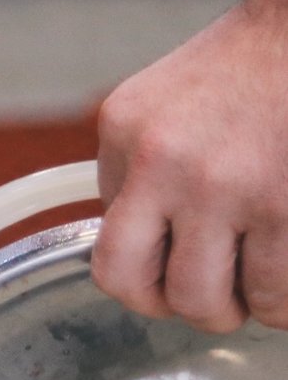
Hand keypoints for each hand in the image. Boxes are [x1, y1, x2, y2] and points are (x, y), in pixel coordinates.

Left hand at [95, 0, 287, 332]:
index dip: (142, 283)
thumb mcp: (155, 107)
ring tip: (261, 287)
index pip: (109, 254)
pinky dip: (283, 302)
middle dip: (189, 308)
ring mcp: (231, 187)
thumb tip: (130, 244)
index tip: (167, 282)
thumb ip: (130, 170)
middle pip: (151, 292)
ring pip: (217, 302)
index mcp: (127, 136)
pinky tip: (284, 275)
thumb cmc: (242, 71)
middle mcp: (168, 164)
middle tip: (218, 297)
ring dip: (245, 308)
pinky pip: (279, 291)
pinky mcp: (287, 206)